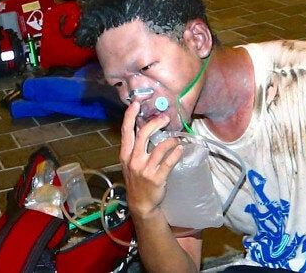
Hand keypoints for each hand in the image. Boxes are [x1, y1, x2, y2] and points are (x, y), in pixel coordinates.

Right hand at [119, 102, 183, 219]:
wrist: (141, 204)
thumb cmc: (137, 180)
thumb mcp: (130, 163)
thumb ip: (135, 147)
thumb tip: (143, 126)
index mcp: (125, 155)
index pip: (126, 132)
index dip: (130, 116)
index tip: (136, 103)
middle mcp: (133, 161)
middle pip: (143, 135)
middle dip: (154, 123)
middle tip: (165, 118)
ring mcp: (145, 170)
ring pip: (158, 148)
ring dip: (170, 140)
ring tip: (177, 137)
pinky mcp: (157, 178)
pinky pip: (168, 163)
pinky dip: (175, 154)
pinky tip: (180, 148)